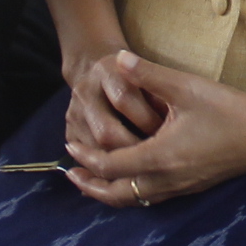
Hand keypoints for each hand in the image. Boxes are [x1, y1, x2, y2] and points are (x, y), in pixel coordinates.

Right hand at [61, 42, 164, 160]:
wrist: (97, 71)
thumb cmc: (136, 76)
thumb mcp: (151, 70)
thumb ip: (160, 88)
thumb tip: (175, 117)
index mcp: (106, 71)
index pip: (124, 99)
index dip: (148, 119)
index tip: (168, 131)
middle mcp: (85, 92)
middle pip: (106, 131)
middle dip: (135, 149)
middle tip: (157, 158)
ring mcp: (74, 113)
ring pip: (96, 148)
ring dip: (121, 164)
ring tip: (146, 169)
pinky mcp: (70, 131)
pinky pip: (88, 158)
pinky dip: (107, 170)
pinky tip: (129, 175)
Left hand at [61, 53, 245, 206]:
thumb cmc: (230, 110)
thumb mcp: (186, 87)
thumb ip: (148, 74)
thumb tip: (117, 59)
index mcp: (161, 157)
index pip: (111, 166)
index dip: (86, 159)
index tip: (70, 149)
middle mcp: (167, 179)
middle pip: (117, 195)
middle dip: (91, 186)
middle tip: (71, 174)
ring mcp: (180, 188)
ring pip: (134, 201)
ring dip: (109, 192)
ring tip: (92, 180)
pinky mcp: (191, 187)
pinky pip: (150, 198)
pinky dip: (131, 192)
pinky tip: (128, 177)